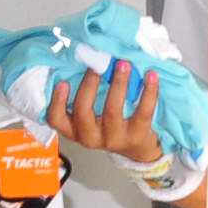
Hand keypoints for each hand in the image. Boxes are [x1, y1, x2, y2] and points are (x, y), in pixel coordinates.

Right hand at [48, 61, 166, 166]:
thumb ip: (84, 95)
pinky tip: (151, 75)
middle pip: (83, 112)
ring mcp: (114, 138)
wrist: (137, 148)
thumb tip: (86, 59)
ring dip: (118, 83)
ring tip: (123, 64)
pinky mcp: (136, 135)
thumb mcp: (91, 115)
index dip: (57, 102)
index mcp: (75, 129)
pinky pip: (143, 112)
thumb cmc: (110, 125)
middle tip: (97, 65)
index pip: (56, 120)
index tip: (63, 82)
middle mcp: (91, 136)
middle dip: (89, 85)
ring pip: (112, 110)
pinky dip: (148, 91)